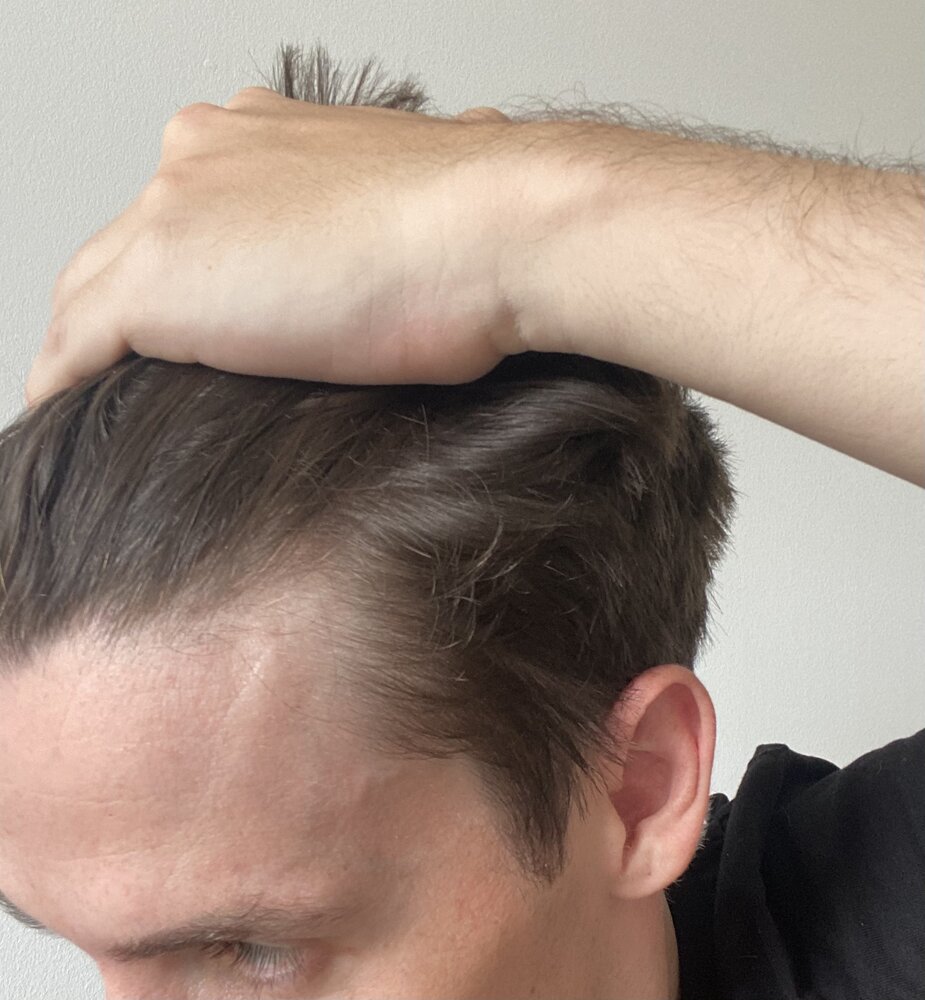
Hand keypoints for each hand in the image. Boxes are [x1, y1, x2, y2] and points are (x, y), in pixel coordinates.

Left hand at [26, 90, 520, 404]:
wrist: (495, 231)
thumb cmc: (480, 232)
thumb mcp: (414, 217)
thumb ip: (372, 227)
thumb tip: (394, 260)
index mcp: (266, 134)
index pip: (192, 210)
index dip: (190, 272)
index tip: (201, 318)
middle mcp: (206, 154)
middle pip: (129, 244)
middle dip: (128, 307)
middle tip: (138, 367)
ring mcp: (176, 214)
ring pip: (92, 291)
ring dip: (91, 346)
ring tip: (101, 399)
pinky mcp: (158, 283)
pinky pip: (78, 346)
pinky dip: (68, 381)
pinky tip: (74, 414)